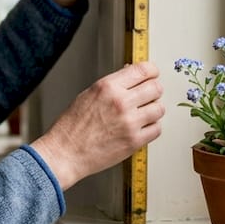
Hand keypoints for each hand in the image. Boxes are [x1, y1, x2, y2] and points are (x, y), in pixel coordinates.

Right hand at [30, 62, 163, 189]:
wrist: (65, 153)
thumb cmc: (72, 126)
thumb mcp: (88, 95)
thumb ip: (112, 85)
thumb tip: (131, 76)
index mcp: (108, 87)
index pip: (143, 70)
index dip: (152, 71)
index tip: (152, 75)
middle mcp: (121, 102)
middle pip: (156, 88)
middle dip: (153, 91)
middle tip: (148, 96)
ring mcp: (129, 122)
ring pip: (159, 109)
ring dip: (153, 110)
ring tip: (142, 114)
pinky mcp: (134, 141)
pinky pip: (157, 129)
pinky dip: (151, 128)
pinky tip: (141, 128)